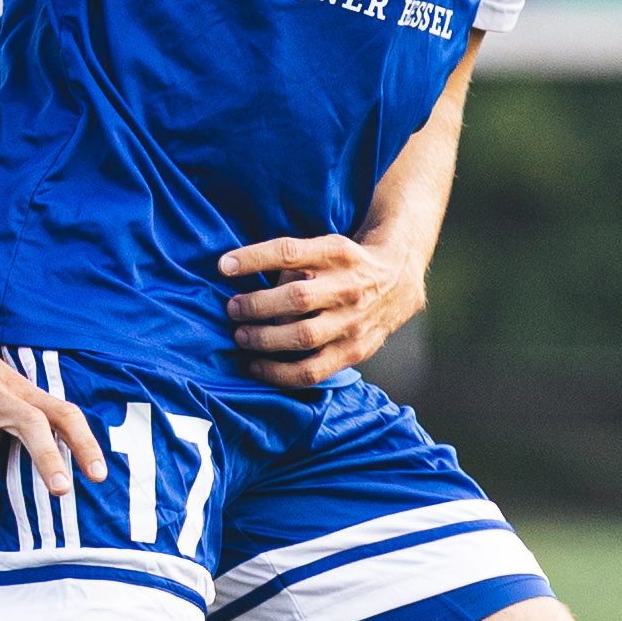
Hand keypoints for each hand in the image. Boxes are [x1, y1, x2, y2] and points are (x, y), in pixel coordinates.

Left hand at [221, 233, 423, 391]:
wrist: (398, 280)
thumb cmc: (345, 264)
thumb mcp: (324, 248)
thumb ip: (291, 264)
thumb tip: (245, 287)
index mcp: (336, 254)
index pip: (288, 252)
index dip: (253, 258)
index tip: (223, 266)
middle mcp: (347, 288)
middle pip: (295, 298)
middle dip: (255, 306)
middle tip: (232, 309)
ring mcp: (353, 322)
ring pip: (303, 337)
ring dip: (263, 340)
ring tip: (241, 337)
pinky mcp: (355, 351)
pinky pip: (312, 370)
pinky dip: (279, 373)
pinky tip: (257, 367)